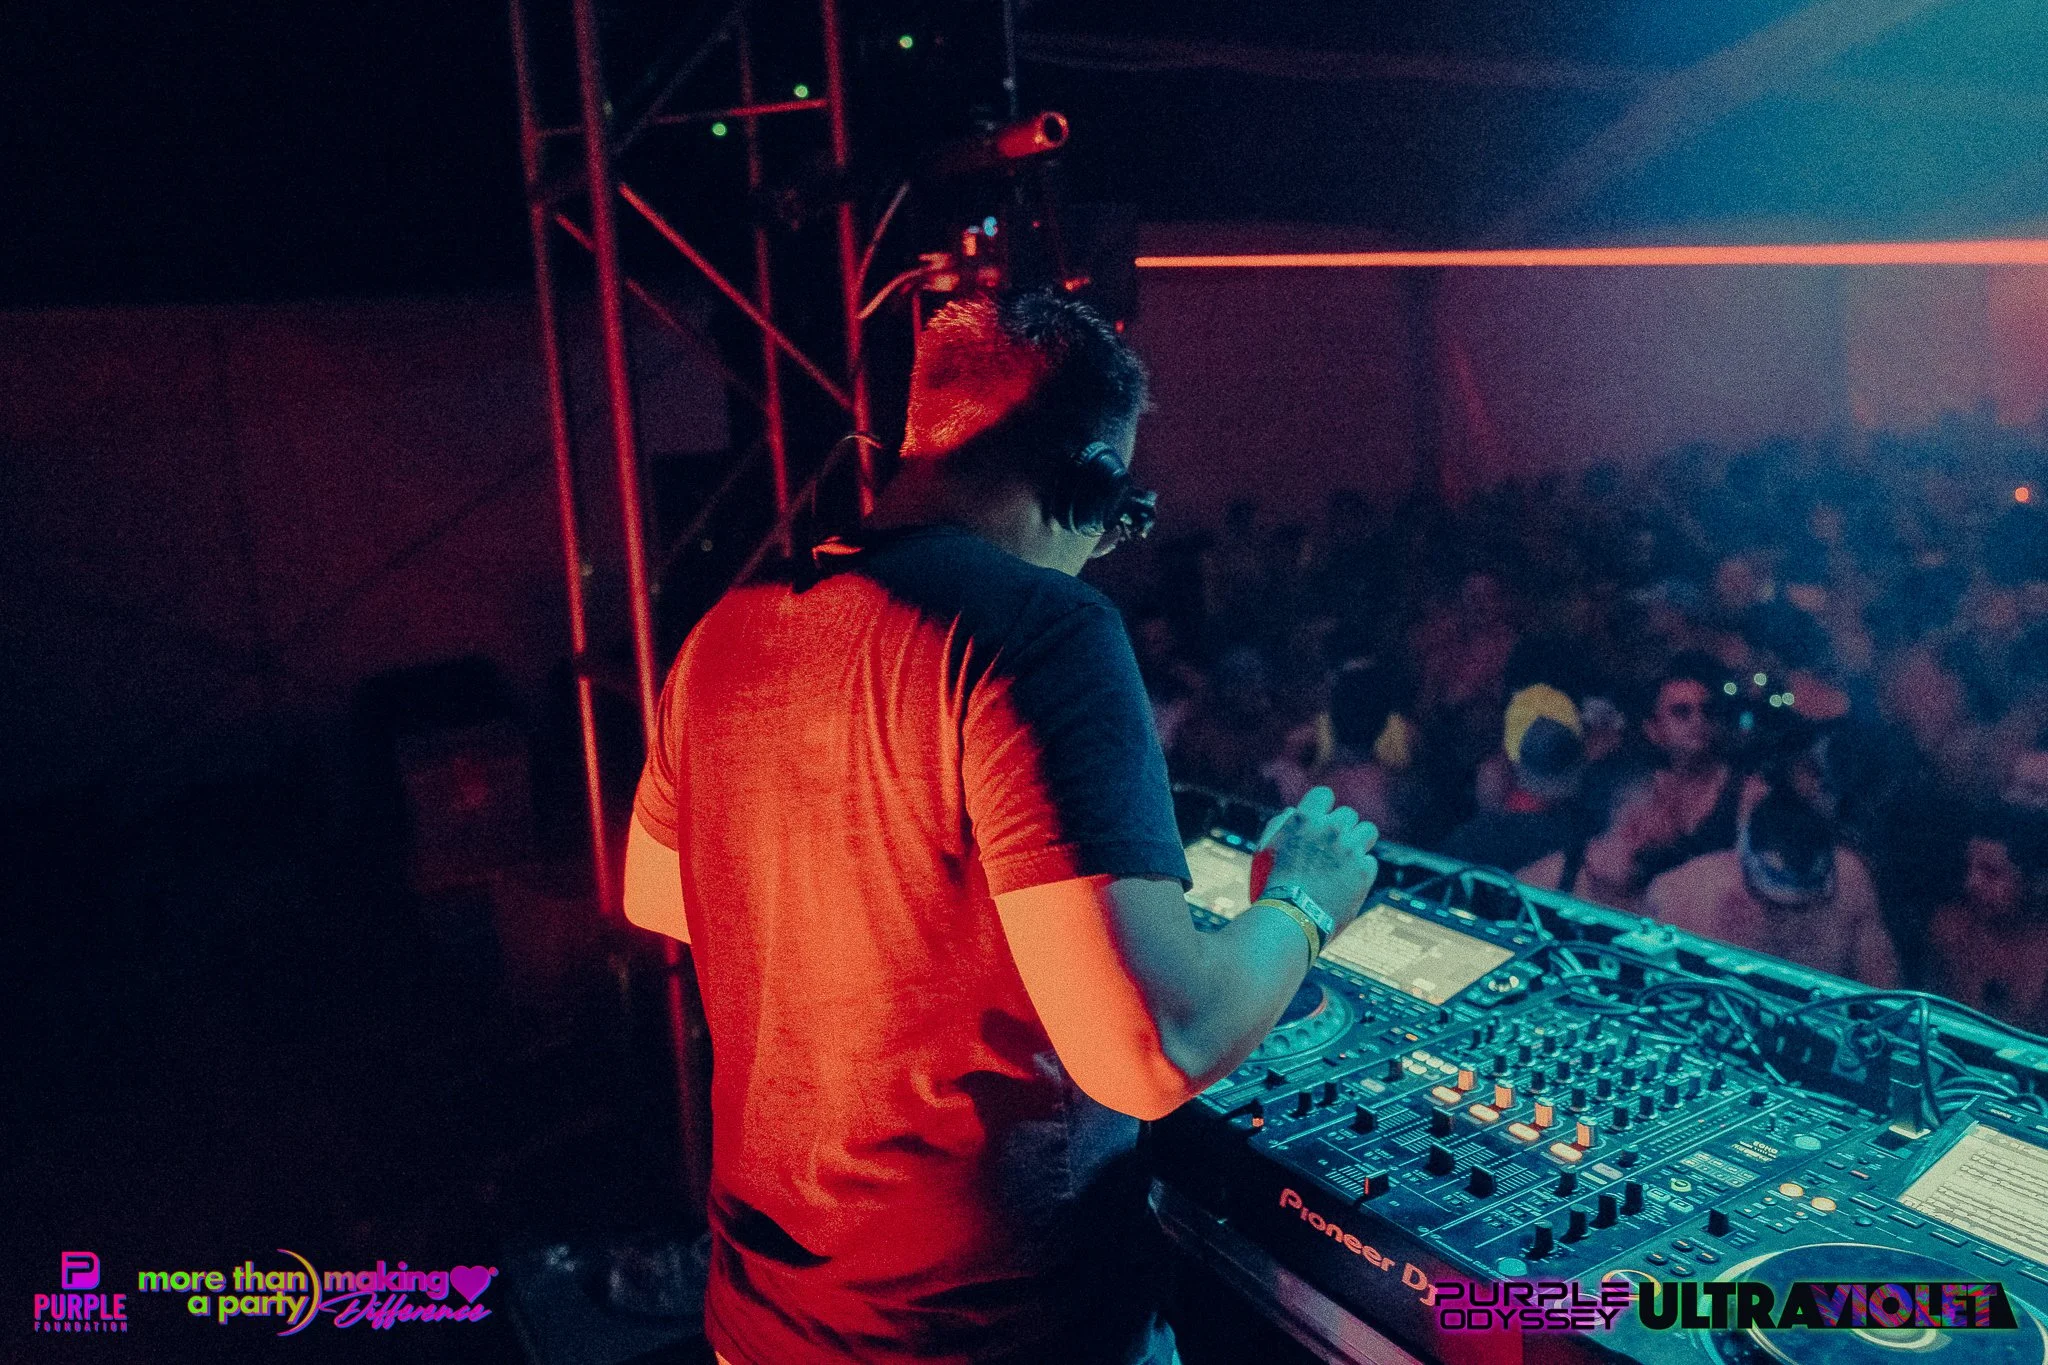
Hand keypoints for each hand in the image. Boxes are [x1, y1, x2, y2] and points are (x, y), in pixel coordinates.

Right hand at [1255, 787, 1378, 935]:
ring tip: (1350, 858)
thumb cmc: (1273, 886)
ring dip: (1359, 842)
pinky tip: (1347, 882)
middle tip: (1335, 845)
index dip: (1324, 806)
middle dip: (1343, 828)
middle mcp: (1330, 829)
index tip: (1323, 817)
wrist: (1291, 918)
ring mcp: (1350, 849)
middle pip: (1348, 815)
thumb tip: (1295, 812)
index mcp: (1305, 819)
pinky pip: (1369, 861)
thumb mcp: (1267, 848)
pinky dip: (1361, 871)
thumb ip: (1282, 825)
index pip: (1324, 795)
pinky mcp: (1364, 870)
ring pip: (1368, 831)